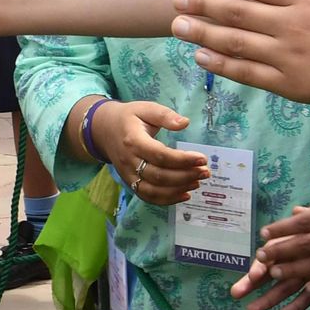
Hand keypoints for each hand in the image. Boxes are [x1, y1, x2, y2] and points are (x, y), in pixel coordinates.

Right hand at [91, 100, 208, 205]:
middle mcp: (129, 161)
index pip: (160, 155)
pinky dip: (167, 200)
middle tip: (205, 171)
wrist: (103, 130)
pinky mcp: (130, 183)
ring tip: (198, 182)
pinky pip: (148, 197)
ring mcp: (128, 175)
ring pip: (154, 191)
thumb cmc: (129, 118)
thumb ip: (165, 115)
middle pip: (159, 176)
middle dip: (185, 176)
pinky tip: (185, 194)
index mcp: (133, 140)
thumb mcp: (145, 108)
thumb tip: (185, 123)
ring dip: (178, 190)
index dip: (182, 160)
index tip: (202, 158)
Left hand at [171, 0, 309, 112]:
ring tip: (177, 27)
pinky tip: (202, 57)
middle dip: (203, 5)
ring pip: (235, 42)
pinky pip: (246, 73)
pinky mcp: (285, 84)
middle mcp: (290, 25)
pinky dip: (221, 65)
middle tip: (176, 0)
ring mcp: (285, 56)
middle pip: (237, 12)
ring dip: (203, 34)